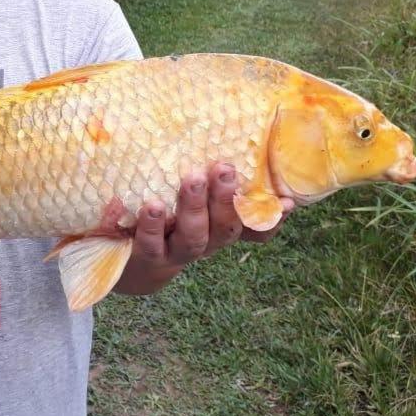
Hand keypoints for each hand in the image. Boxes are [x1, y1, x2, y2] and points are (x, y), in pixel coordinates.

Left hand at [114, 162, 294, 294]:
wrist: (128, 264)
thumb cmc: (165, 218)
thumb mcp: (192, 201)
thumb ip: (210, 182)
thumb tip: (236, 151)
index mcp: (218, 227)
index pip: (254, 228)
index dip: (272, 218)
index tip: (287, 202)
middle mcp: (205, 243)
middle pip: (224, 227)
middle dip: (225, 198)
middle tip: (224, 168)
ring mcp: (176, 253)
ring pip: (193, 236)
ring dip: (193, 208)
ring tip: (191, 179)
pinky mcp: (147, 258)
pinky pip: (151, 244)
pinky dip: (150, 225)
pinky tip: (148, 204)